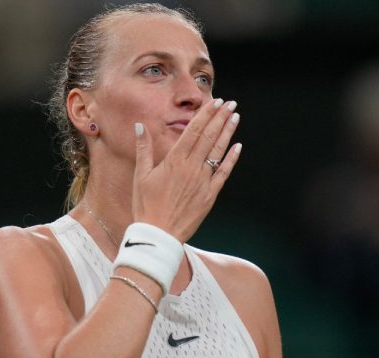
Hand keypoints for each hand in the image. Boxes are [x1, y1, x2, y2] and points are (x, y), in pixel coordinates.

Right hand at [131, 98, 241, 242]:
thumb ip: (143, 148)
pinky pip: (223, 173)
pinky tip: (238, 147)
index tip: (215, 102)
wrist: (158, 234)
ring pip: (219, 151)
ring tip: (235, 117)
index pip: (194, 131)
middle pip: (209, 137)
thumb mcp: (140, 175)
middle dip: (220, 118)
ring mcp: (203, 181)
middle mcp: (191, 168)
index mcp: (174, 161)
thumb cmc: (146, 206)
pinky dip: (231, 159)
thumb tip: (140, 126)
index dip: (206, 115)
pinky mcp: (210, 195)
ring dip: (228, 132)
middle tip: (230, 104)